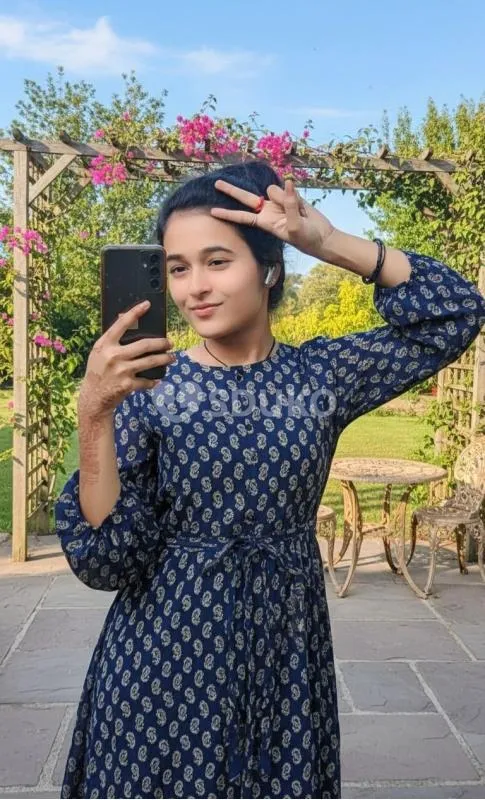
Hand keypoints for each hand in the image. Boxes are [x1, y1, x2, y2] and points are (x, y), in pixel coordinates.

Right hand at [78, 300, 175, 420]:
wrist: (93, 397)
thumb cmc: (98, 371)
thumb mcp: (100, 353)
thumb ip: (112, 340)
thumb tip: (127, 321)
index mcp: (105, 344)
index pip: (122, 323)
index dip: (135, 312)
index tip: (147, 304)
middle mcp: (113, 356)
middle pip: (145, 345)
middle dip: (161, 343)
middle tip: (169, 343)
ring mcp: (121, 371)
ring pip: (150, 361)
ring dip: (164, 359)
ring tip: (171, 358)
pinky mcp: (127, 385)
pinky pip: (147, 380)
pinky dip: (153, 380)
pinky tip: (157, 379)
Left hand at [210, 178, 336, 258]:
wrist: (322, 236)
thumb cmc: (306, 238)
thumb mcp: (295, 226)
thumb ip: (290, 205)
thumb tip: (287, 183)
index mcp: (266, 222)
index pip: (243, 216)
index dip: (229, 214)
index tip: (212, 212)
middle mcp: (268, 211)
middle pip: (247, 198)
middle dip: (232, 191)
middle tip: (217, 183)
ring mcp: (279, 203)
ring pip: (276, 190)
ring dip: (288, 199)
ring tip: (299, 213)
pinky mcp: (291, 196)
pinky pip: (291, 189)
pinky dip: (298, 197)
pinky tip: (304, 209)